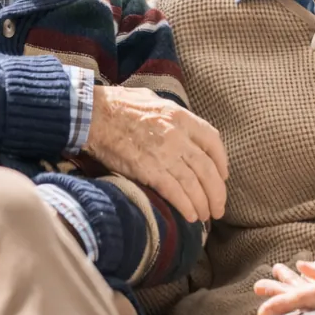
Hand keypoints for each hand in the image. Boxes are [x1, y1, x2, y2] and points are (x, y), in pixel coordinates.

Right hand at [83, 85, 228, 223]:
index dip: (222, 161)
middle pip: (207, 169)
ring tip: (205, 216)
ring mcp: (164, 154)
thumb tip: (177, 122)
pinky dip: (186, 206)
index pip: (212, 140)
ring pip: (194, 184)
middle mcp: (177, 136)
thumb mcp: (150, 98)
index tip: (222, 175)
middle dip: (217, 192)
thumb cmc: (116, 105)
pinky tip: (191, 216)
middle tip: (218, 207)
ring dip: (203, 204)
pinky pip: (175, 192)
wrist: (91, 114)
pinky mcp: (149, 170)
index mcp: (180, 116)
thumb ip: (168, 113)